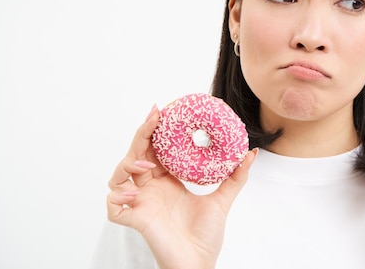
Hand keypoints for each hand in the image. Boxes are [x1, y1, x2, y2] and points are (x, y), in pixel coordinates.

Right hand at [106, 105, 257, 268]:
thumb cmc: (206, 234)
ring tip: (145, 165)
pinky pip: (113, 207)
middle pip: (135, 154)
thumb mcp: (223, 199)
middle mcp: (151, 189)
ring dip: (126, 164)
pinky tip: (136, 195)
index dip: (154, 129)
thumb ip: (236, 176)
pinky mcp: (136, 220)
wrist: (199, 262)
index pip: (154, 148)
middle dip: (140, 135)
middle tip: (153, 118)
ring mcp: (141, 204)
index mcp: (167, 180)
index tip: (161, 110)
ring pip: (117, 177)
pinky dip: (118, 198)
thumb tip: (251, 153)